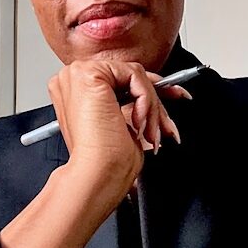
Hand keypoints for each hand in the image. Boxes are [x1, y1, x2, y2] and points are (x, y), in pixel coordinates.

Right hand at [48, 60, 185, 188]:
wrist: (96, 174)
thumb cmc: (105, 161)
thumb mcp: (123, 123)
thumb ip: (134, 101)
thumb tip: (161, 90)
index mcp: (76, 90)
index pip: (119, 78)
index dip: (149, 88)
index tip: (175, 95)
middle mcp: (72, 78)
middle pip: (128, 76)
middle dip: (156, 101)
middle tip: (168, 124)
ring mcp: (78, 73)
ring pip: (134, 75)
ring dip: (151, 107)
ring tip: (151, 133)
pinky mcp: (89, 74)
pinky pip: (134, 75)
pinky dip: (146, 100)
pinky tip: (138, 123)